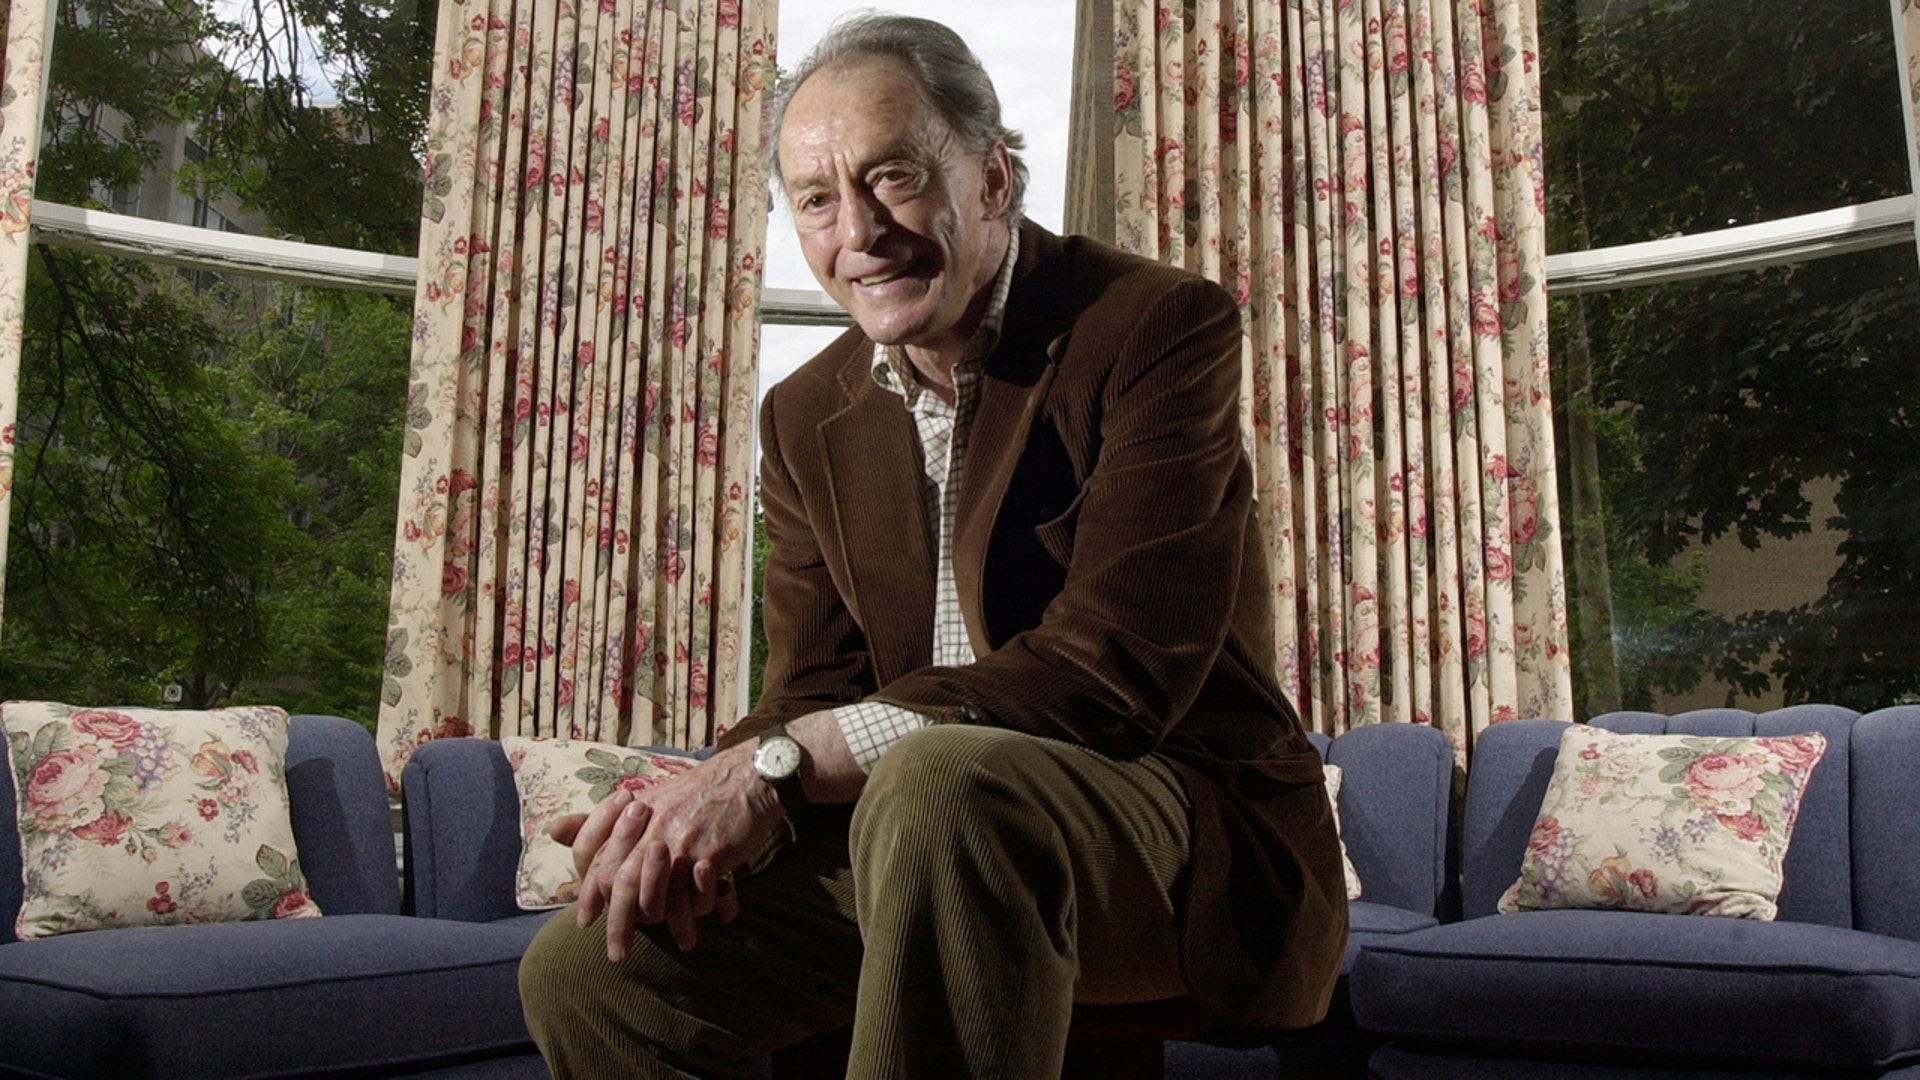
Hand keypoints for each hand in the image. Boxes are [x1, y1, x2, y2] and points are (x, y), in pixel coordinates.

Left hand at [561, 744, 784, 958]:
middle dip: (618, 926)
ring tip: (682, 942)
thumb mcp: (647, 799)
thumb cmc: (695, 793)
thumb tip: (553, 831)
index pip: (595, 861)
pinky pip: (697, 896)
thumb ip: (600, 821)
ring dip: (669, 926)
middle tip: (618, 954)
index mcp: (630, 818)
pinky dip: (702, 912)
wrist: (746, 776)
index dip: (588, 895)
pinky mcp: (708, 853)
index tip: (585, 922)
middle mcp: (648, 829)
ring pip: (658, 897)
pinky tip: (711, 921)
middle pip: (621, 885)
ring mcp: (678, 842)